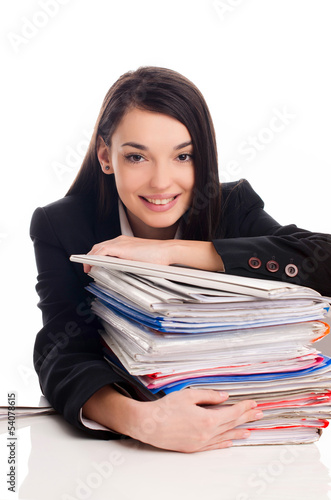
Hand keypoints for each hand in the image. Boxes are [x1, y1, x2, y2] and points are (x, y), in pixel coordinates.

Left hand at [83, 236, 223, 272]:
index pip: (106, 247)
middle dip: (91, 257)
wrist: (167, 251)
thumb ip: (129, 262)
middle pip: (99, 247)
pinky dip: (94, 258)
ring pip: (98, 248)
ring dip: (91, 258)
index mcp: (125, 242)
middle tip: (88, 268)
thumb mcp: (140, 260)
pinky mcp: (120, 247)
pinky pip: (101, 251)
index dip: (97, 255)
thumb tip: (122, 273)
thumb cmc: (159, 257)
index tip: (94, 264)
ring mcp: (120, 243)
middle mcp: (120, 240)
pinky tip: (92, 266)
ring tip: (88, 269)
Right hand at [129, 389, 261, 452]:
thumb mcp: (188, 395)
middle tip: (259, 414)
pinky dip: (225, 442)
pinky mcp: (193, 448)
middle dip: (246, 418)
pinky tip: (231, 441)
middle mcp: (206, 433)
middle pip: (231, 424)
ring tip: (250, 429)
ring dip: (239, 432)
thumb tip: (224, 397)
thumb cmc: (165, 408)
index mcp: (207, 419)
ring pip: (225, 436)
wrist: (148, 425)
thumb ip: (209, 396)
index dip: (244, 407)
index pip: (232, 413)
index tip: (253, 404)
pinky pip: (214, 446)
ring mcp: (200, 442)